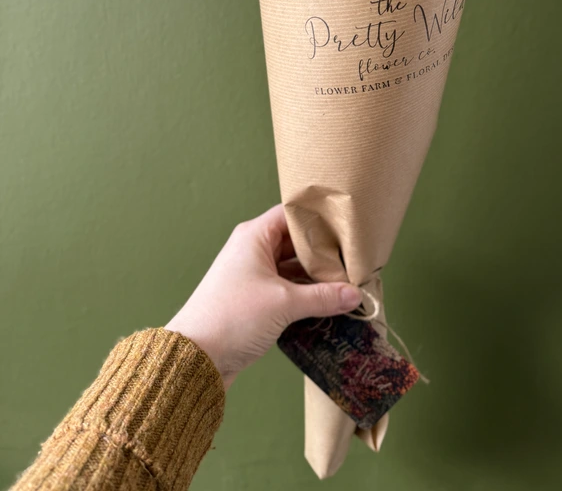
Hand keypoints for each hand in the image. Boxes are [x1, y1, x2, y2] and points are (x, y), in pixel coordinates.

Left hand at [165, 204, 361, 387]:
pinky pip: (287, 288)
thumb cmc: (232, 317)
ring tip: (347, 282)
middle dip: (324, 252)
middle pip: (296, 241)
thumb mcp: (284, 304)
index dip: (319, 219)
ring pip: (293, 267)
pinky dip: (305, 293)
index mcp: (255, 236)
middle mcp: (253, 250)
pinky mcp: (255, 299)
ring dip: (316, 276)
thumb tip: (354, 294)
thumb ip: (323, 297)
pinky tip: (328, 302)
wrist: (195, 358)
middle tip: (354, 259)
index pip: (292, 214)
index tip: (346, 227)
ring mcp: (253, 275)